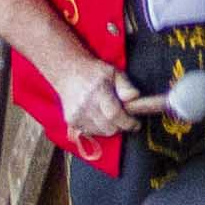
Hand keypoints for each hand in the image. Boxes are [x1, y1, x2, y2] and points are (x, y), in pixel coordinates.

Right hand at [36, 52, 162, 143]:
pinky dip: (98, 128)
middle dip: (121, 126)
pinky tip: (98, 116)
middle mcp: (85, 104)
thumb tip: (134, 97)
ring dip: (110, 127)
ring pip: (101, 132)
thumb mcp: (114, 72)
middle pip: (109, 128)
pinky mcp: (71, 121)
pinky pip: (91, 132)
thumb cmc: (94, 72)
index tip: (136, 124)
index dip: (128, 123)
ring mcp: (76, 114)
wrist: (67, 72)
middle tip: (124, 118)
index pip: (114, 115)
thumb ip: (126, 85)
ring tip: (110, 115)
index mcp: (98, 91)